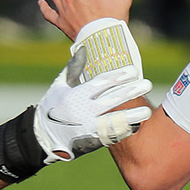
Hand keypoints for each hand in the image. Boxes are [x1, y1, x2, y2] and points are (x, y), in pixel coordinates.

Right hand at [33, 47, 151, 163]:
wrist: (41, 137)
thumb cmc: (51, 107)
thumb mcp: (59, 86)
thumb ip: (73, 68)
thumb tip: (84, 48)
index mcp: (75, 95)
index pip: (100, 83)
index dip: (117, 76)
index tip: (133, 71)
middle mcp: (82, 111)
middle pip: (110, 100)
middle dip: (130, 92)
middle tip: (147, 84)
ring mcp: (87, 128)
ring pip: (112, 121)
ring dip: (130, 116)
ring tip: (147, 112)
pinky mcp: (91, 141)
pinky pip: (110, 135)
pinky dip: (124, 131)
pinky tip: (137, 125)